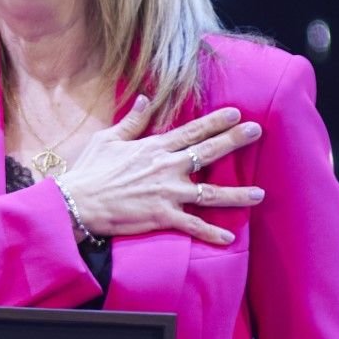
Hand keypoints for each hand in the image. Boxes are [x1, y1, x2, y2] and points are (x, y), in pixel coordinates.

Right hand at [58, 97, 264, 245]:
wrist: (78, 202)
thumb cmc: (90, 170)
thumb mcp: (107, 139)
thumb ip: (132, 121)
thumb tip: (145, 100)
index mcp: (154, 147)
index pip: (191, 131)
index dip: (215, 121)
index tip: (236, 112)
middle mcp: (166, 168)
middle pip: (208, 152)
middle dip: (234, 140)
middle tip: (257, 131)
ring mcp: (167, 193)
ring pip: (210, 193)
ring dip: (237, 194)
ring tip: (260, 193)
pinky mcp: (163, 216)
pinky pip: (192, 225)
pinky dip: (211, 233)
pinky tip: (229, 238)